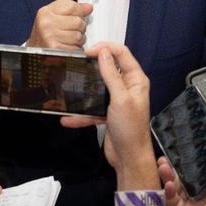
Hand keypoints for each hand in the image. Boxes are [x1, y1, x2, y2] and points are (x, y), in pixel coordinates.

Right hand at [27, 0, 93, 49]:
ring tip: (68, 40)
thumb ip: (71, 10)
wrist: (35, 52)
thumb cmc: (45, 35)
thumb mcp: (53, 17)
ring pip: (79, 36)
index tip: (75, 16)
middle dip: (79, 27)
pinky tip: (67, 47)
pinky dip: (75, 49)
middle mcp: (47, 23)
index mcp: (46, 12)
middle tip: (70, 31)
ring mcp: (51, 37)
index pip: (72, 6)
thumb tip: (88, 7)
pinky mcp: (57, 50)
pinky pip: (76, 48)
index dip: (78, 12)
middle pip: (78, 21)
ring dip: (78, 40)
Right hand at [61, 43, 155, 180]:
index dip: (106, 48)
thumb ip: (111, 75)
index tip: (88, 51)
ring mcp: (117, 100)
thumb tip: (104, 53)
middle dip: (93, 66)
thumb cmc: (131, 130)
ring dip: (84, 91)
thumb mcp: (120, 98)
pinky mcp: (108, 113)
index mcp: (136, 80)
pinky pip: (92, 108)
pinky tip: (69, 118)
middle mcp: (128, 87)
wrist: (129, 158)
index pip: (122, 54)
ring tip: (71, 88)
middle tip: (79, 64)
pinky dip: (81, 113)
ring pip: (98, 88)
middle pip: (109, 68)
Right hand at [160, 127, 205, 205]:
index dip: (192, 149)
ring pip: (174, 183)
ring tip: (162, 164)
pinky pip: (170, 199)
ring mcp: (191, 200)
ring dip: (166, 172)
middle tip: (166, 152)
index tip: (183, 138)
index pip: (201, 160)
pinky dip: (168, 190)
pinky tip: (170, 183)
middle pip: (184, 170)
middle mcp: (204, 187)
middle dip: (173, 160)